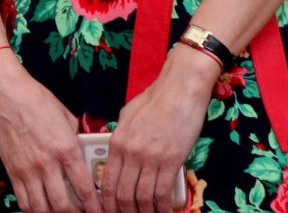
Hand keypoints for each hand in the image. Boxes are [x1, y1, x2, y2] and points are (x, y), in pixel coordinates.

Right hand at [0, 53, 101, 212]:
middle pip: (62, 205)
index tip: (99, 212)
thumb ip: (75, 138)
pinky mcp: (12, 172)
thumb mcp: (67, 118)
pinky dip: (33, 210)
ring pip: (41, 208)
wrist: (8, 96)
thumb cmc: (39, 101)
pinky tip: (40, 209)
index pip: (84, 187)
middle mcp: (48, 164)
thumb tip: (82, 151)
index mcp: (66, 149)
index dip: (94, 206)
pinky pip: (23, 200)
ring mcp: (28, 170)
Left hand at [101, 46, 219, 212]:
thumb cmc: (156, 98)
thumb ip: (121, 138)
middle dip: (125, 212)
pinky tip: (164, 211)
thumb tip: (117, 155)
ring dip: (144, 212)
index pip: (107, 182)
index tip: (112, 212)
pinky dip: (162, 207)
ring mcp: (151, 157)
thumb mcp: (128, 115)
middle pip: (123, 194)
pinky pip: (163, 192)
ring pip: (142, 197)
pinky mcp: (172, 160)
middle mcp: (131, 152)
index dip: (108, 203)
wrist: (181, 87)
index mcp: (118, 142)